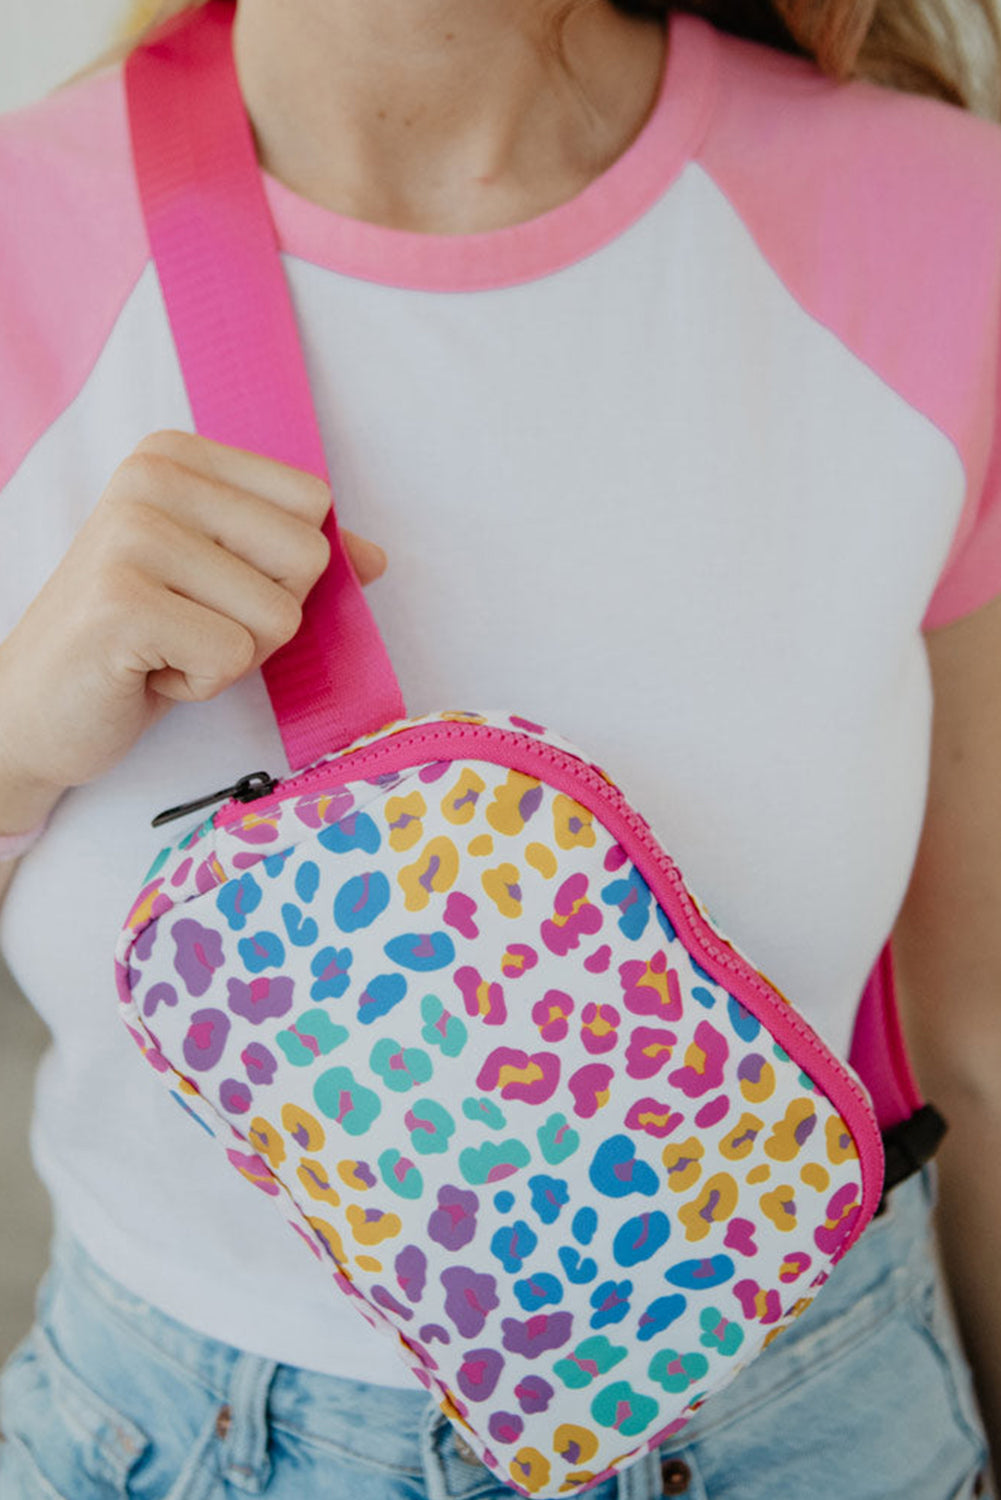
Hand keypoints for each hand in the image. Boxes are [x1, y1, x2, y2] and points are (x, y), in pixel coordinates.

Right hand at [0, 428, 384, 797]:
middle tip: (190, 624)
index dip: (284, 570)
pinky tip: (148, 670)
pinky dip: (200, 684)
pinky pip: (233, 657)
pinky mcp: (122, 602)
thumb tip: (376, 557)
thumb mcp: (220, 582)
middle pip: (307, 555)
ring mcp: (131, 535)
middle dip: (265, 617)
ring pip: (279, 615)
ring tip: (167, 647)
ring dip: (232, 655)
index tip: (212, 588)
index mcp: (178, 455)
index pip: (314, 503)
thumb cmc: (136, 642)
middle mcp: (152, 476)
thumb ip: (293, 557)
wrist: (33, 708)